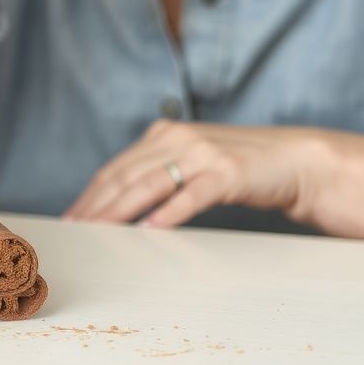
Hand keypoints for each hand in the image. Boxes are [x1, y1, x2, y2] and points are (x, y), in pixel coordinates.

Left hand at [63, 120, 363, 239]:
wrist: (293, 161)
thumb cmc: (236, 167)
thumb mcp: (190, 162)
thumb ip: (158, 173)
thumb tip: (118, 203)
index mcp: (163, 135)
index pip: (116, 168)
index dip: (90, 193)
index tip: (70, 217)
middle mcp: (178, 139)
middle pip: (126, 175)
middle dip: (96, 204)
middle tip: (74, 228)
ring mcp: (202, 154)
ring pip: (150, 183)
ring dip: (121, 209)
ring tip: (99, 228)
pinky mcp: (227, 173)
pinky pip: (192, 195)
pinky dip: (170, 211)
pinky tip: (152, 227)